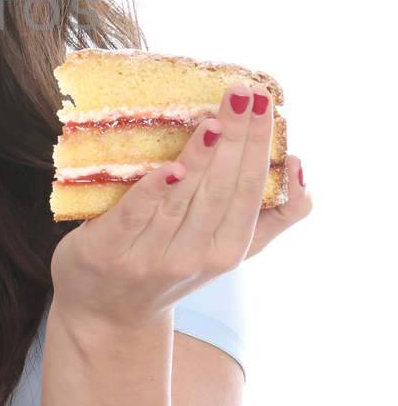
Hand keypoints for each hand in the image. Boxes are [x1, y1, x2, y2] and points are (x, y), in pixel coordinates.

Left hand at [50, 79, 312, 332]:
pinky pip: (136, 215)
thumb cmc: (171, 263)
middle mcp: (194, 256)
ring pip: (184, 200)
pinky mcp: (108, 251)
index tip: (264, 103)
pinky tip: (170, 167)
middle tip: (245, 92)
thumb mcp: (226, 249)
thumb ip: (271, 216)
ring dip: (202, 159)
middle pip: (221, 191)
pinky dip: (155, 191)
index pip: (249, 192)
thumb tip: (298, 164)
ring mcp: (150, 257)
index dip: (259, 148)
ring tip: (217, 121)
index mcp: (227, 251)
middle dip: (237, 140)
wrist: (107, 312)